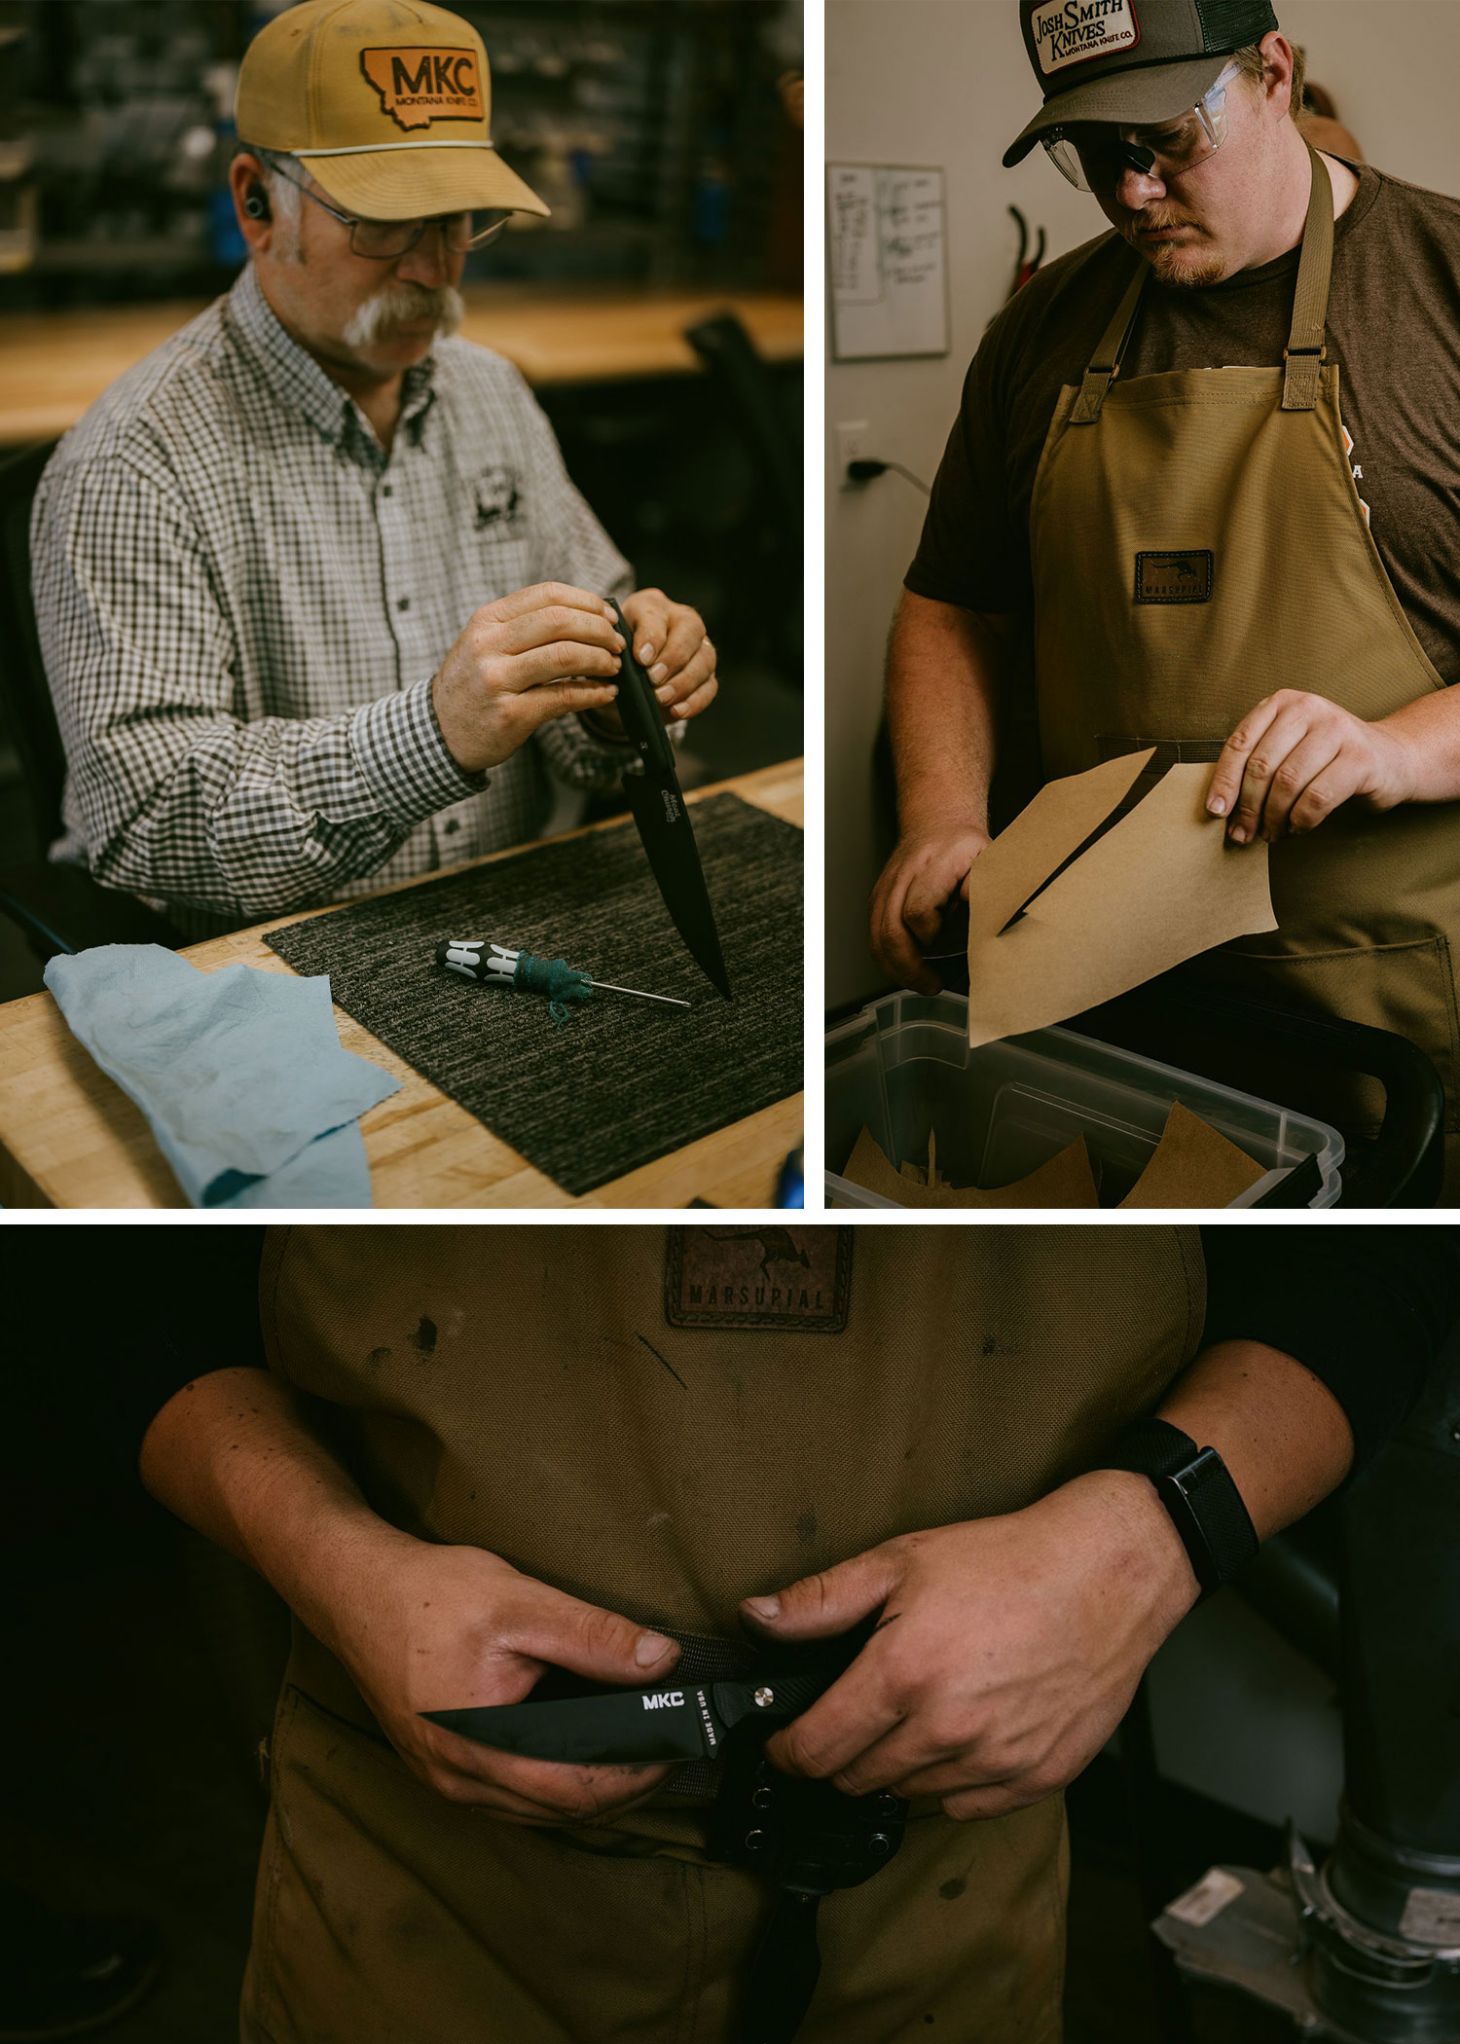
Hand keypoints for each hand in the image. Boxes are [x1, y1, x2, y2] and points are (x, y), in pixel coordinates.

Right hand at [330, 1530, 680, 1826]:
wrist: (356, 1590)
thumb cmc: (430, 1596)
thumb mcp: (522, 1604)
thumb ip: (595, 1636)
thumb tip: (660, 1660)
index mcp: (480, 1748)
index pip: (579, 1791)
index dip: (638, 1776)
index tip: (679, 1747)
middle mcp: (458, 1780)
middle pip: (561, 1811)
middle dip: (623, 1789)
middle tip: (669, 1751)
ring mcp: (443, 1780)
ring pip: (536, 1811)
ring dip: (589, 1792)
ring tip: (635, 1752)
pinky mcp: (438, 1767)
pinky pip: (509, 1797)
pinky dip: (552, 1784)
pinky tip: (577, 1753)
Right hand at [432, 583, 625, 774]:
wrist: (438, 732)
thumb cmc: (471, 685)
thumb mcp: (484, 643)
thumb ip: (522, 626)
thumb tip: (583, 614)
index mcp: (487, 620)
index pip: (546, 595)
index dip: (586, 601)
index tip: (607, 614)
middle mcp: (489, 645)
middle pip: (560, 621)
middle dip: (599, 629)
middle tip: (617, 642)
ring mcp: (497, 680)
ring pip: (565, 656)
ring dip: (600, 659)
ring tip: (613, 666)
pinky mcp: (511, 714)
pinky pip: (564, 697)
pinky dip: (593, 693)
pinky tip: (606, 692)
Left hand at [619, 589, 718, 721]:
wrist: (624, 676)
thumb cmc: (616, 655)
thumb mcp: (608, 647)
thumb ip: (612, 651)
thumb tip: (619, 666)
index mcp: (652, 607)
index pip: (656, 615)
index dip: (651, 637)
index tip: (641, 659)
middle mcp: (682, 620)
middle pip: (690, 632)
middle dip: (672, 658)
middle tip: (654, 679)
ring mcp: (700, 647)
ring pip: (704, 659)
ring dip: (683, 682)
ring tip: (662, 698)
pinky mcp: (707, 674)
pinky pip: (709, 686)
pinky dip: (695, 701)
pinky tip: (677, 711)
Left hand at [740, 1472, 1197, 1820]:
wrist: (1106, 1575)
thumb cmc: (1006, 1561)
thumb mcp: (901, 1560)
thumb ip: (821, 1599)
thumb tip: (756, 1617)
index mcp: (902, 1675)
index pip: (816, 1750)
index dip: (787, 1750)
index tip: (784, 1742)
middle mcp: (946, 1729)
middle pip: (858, 1779)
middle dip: (840, 1754)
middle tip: (852, 1715)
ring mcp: (995, 1760)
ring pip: (910, 1795)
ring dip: (896, 1766)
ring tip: (912, 1714)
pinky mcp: (1037, 1778)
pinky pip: (965, 1805)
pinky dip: (949, 1780)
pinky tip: (958, 1733)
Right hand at [869, 824, 989, 994]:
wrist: (937, 823)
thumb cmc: (966, 848)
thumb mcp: (989, 863)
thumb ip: (986, 893)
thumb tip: (985, 924)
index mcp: (934, 864)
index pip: (918, 910)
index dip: (930, 936)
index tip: (948, 946)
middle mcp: (904, 875)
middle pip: (890, 929)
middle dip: (910, 966)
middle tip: (932, 983)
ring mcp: (886, 887)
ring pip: (877, 937)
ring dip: (897, 968)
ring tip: (921, 983)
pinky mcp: (878, 899)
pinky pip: (874, 935)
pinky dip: (888, 959)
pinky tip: (906, 970)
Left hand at [1205, 690, 1414, 843]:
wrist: (1392, 758)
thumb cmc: (1328, 760)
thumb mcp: (1289, 749)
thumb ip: (1258, 765)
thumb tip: (1220, 808)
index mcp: (1283, 703)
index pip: (1240, 743)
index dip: (1224, 782)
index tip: (1216, 813)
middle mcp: (1309, 708)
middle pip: (1261, 766)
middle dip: (1248, 807)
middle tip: (1244, 834)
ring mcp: (1337, 729)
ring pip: (1287, 783)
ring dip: (1274, 818)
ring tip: (1272, 833)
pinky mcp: (1360, 757)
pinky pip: (1317, 798)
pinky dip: (1301, 821)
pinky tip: (1298, 828)